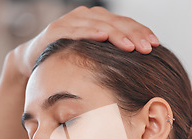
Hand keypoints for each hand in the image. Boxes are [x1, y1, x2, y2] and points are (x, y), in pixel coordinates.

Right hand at [11, 6, 159, 77]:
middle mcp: (88, 16)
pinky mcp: (56, 30)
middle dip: (134, 35)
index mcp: (101, 20)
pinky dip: (89, 32)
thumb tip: (143, 69)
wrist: (34, 61)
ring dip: (116, 35)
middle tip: (148, 48)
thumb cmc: (70, 61)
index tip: (156, 45)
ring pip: (99, 24)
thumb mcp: (96, 58)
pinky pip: (75, 29)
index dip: (142, 32)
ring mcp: (72, 21)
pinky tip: (102, 36)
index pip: (126, 23)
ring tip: (130, 47)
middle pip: (116, 23)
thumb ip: (114, 58)